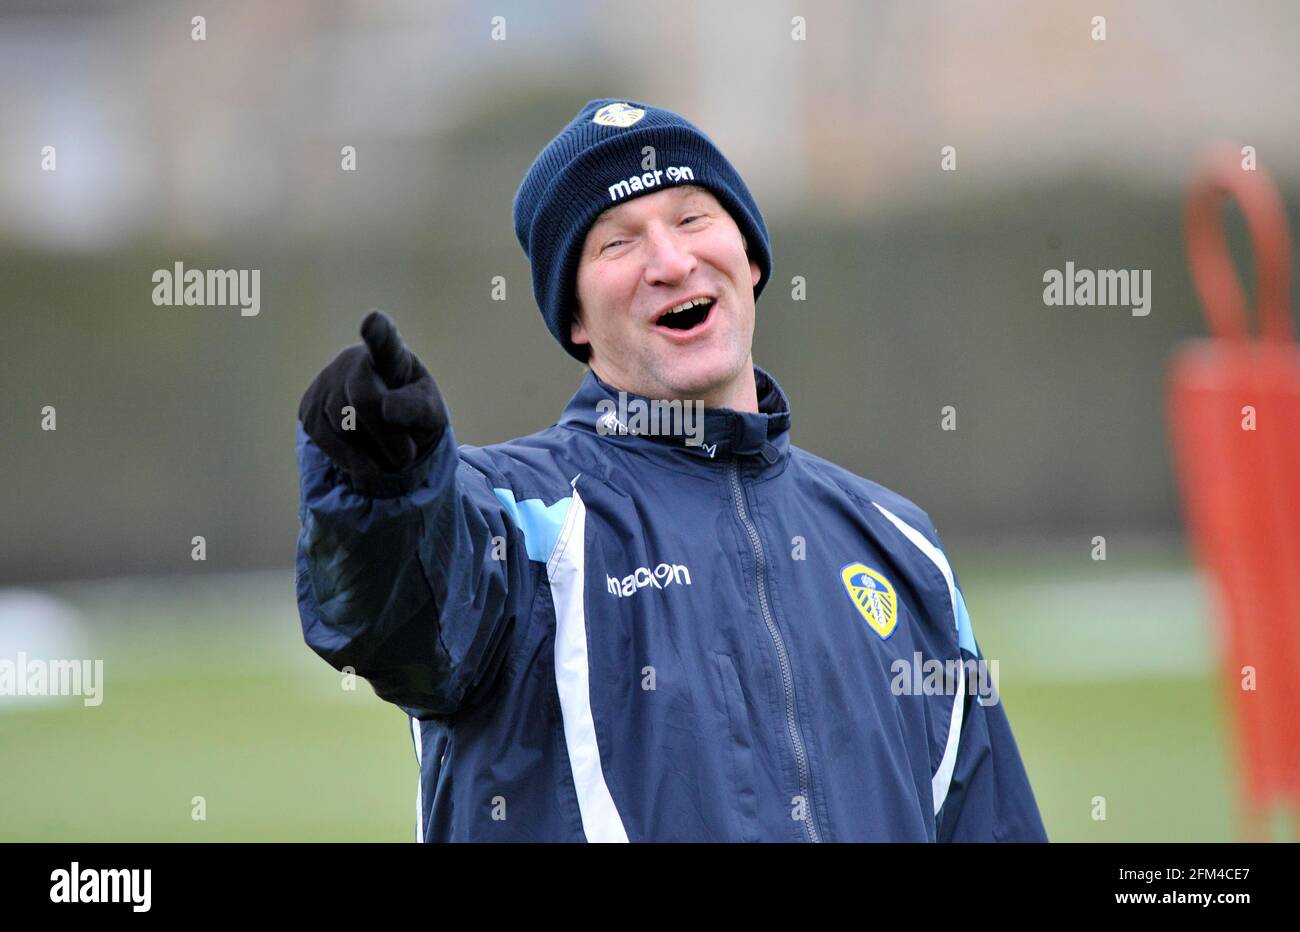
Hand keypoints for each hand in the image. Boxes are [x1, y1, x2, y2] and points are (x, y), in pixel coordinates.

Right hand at [298, 310, 446, 477]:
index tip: (373, 321)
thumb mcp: (428, 411)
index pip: (385, 342)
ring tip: (391, 454)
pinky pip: (325, 439)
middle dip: (387, 435)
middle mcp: (354, 362)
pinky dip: (349, 458)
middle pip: (365, 399)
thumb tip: (386, 411)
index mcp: (391, 356)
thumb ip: (418, 408)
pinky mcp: (309, 409)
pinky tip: (368, 463)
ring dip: (371, 449)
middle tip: (407, 457)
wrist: (381, 424)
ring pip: (343, 424)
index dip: (378, 332)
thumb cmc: (410, 410)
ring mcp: (327, 383)